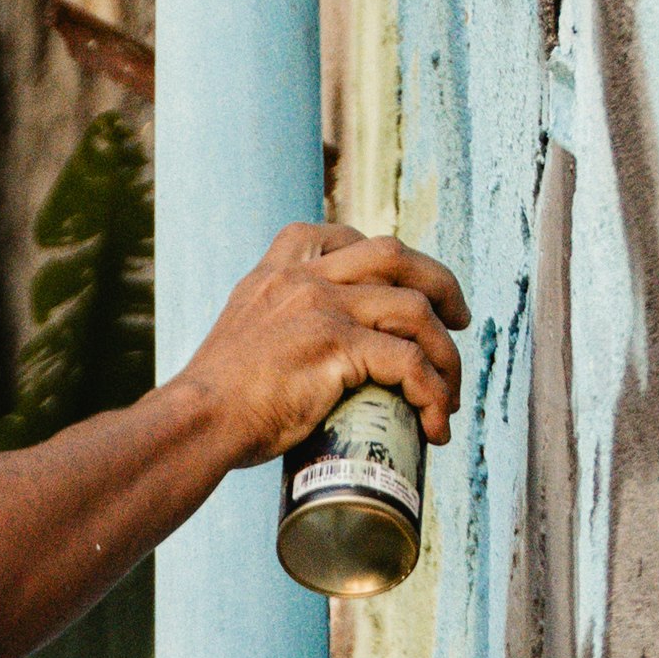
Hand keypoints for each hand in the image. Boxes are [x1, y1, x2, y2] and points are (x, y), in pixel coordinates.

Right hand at [159, 216, 470, 482]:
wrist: (197, 422)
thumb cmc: (214, 404)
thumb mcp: (239, 342)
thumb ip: (269, 333)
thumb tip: (294, 368)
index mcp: (276, 273)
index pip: (338, 235)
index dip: (383, 255)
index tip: (404, 282)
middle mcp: (303, 278)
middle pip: (396, 255)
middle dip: (441, 284)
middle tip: (460, 321)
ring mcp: (322, 307)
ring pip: (415, 309)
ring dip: (446, 353)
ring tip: (450, 394)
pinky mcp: (337, 346)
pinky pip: (409, 362)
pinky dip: (434, 393)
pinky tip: (436, 422)